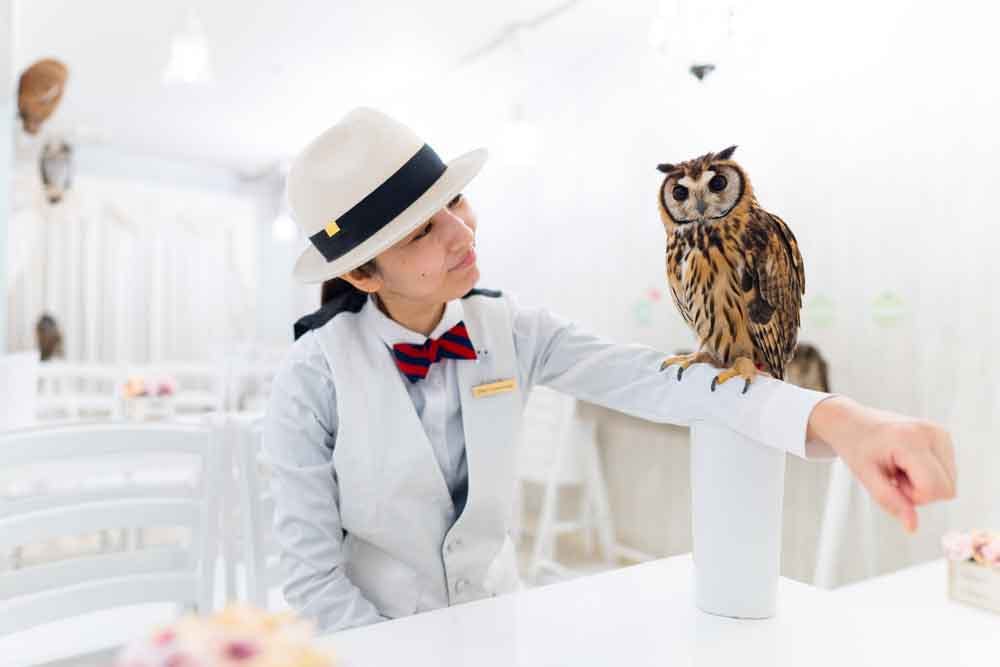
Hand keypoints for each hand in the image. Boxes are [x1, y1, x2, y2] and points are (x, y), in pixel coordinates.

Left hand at [806, 396, 956, 532]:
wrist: (852, 422)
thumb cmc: (857, 447)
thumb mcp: (866, 477)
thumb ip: (890, 502)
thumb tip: (912, 527)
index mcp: (912, 441)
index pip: (935, 489)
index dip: (914, 496)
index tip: (892, 482)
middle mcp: (933, 433)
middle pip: (947, 489)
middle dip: (919, 490)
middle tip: (894, 474)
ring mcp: (940, 433)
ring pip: (949, 483)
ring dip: (923, 482)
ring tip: (899, 465)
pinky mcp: (943, 436)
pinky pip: (947, 472)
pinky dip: (927, 473)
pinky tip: (907, 461)